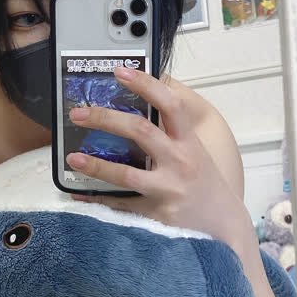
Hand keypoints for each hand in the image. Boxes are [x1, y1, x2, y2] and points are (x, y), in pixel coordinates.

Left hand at [66, 66, 246, 240]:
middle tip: (78, 113)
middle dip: (105, 118)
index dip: (145, 85)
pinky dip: (97, 199)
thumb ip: (172, 128)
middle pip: (140, 131)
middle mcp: (180, 162)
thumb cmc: (203, 182)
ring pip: (126, 174)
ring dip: (96, 165)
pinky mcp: (157, 214)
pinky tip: (79, 193)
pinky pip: (121, 205)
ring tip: (72, 158)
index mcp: (188, 142)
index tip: (120, 71)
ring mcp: (169, 190)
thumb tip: (145, 95)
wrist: (223, 225)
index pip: (170, 104)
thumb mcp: (195, 150)